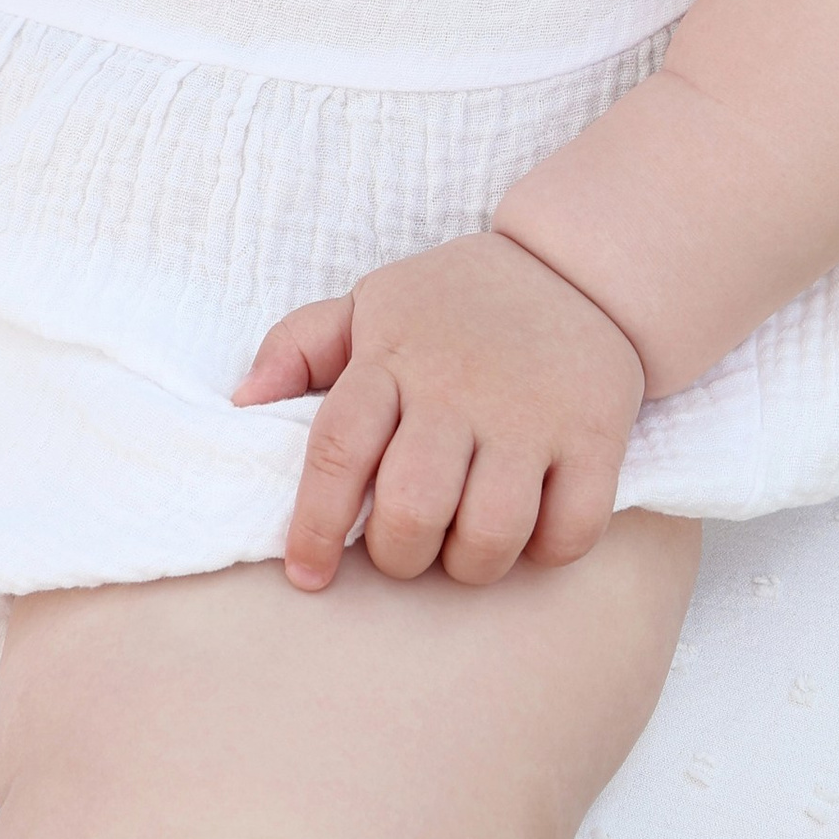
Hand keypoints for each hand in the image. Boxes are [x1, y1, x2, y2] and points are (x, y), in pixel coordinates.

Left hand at [235, 233, 646, 591]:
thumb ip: (300, 345)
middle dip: (398, 554)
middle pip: (411, 509)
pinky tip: (533, 528)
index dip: (315, 525)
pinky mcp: (596, 433)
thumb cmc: (455, 304)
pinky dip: (547, 552)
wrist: (577, 265)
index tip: (307, 574)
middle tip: (405, 543)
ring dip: (469, 563)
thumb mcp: (373, 303)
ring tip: (465, 541)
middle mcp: (459, 385)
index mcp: (394, 355)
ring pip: (489, 535)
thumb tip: (241, 404)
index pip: (338, 449)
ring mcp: (532, 412)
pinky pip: (570, 533)